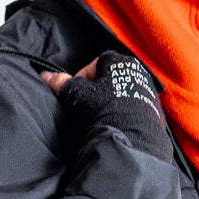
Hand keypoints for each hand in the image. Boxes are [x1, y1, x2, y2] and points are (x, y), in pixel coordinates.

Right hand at [41, 51, 172, 162]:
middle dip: (97, 89)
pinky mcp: (154, 110)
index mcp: (122, 62)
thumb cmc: (106, 108)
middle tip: (86, 104)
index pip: (97, 62)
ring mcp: (148, 91)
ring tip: (100, 115)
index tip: (76, 91)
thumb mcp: (80, 95)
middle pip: (111, 77)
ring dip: (110, 101)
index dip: (82, 76)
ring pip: (122, 92)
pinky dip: (123, 112)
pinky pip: (133, 106)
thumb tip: (45, 76)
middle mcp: (138, 72)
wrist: (133, 136)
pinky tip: (115, 122)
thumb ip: (63, 84)